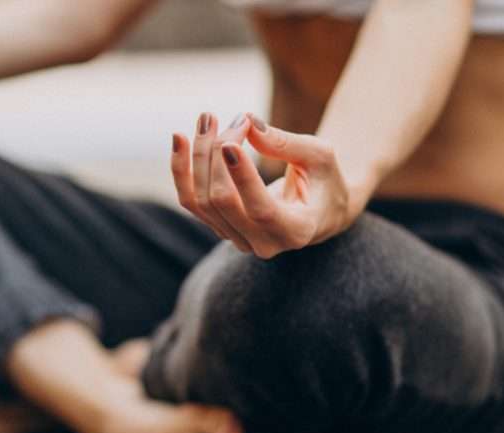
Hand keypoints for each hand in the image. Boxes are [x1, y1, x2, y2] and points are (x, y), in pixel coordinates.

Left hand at [171, 112, 351, 258]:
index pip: (261, 209)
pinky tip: (179, 139)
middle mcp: (263, 243)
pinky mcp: (219, 226)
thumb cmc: (324, 178)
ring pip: (200, 200)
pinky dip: (182, 169)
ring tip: (208, 118)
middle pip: (222, 201)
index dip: (242, 177)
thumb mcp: (320, 157)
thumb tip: (249, 123)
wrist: (320, 206)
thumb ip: (286, 143)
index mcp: (296, 230)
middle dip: (218, 155)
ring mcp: (237, 238)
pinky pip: (190, 200)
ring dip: (198, 156)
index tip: (230, 143)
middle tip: (233, 119)